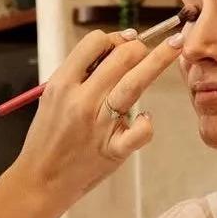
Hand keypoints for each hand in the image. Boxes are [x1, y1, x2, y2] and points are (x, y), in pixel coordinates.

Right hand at [14, 29, 181, 206]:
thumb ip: (79, 75)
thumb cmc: (48, 136)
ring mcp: (99, 125)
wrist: (40, 179)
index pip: (94, 42)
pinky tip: (144, 119)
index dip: (113, 38)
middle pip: (121, 57)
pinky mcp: (113, 149)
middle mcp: (82, 100)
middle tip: (144, 51)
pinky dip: (146, 123)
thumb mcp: (52, 97)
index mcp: (62, 84)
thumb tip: (116, 48)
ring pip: (135, 83)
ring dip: (159, 60)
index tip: (122, 42)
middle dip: (139, 47)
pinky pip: (141, 131)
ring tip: (176, 44)